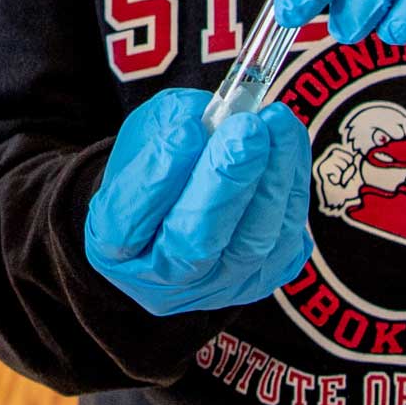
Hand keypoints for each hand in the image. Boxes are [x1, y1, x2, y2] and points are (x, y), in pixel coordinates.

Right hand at [86, 88, 314, 315]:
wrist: (179, 213)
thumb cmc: (158, 169)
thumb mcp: (146, 136)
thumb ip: (171, 123)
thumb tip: (218, 117)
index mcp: (113, 247)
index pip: (128, 222)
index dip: (159, 177)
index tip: (187, 129)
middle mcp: (160, 279)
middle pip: (194, 242)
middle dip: (226, 180)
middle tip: (248, 129)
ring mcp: (213, 287)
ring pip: (250, 244)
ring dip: (272, 179)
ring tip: (278, 124)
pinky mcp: (260, 281)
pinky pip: (286, 240)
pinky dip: (292, 186)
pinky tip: (288, 143)